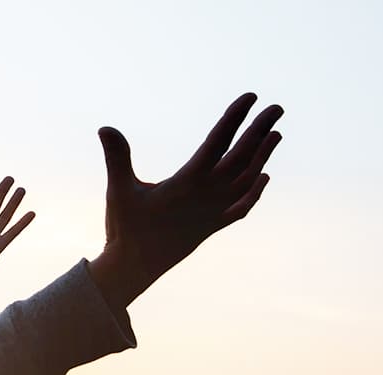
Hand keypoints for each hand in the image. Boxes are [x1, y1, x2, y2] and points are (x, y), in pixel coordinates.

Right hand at [91, 93, 283, 308]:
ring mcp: (213, 213)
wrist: (134, 268)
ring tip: (276, 135)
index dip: (235, 117)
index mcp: (188, 182)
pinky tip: (263, 178)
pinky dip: (255, 192)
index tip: (251, 97)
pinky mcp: (212, 227)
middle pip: (242, 157)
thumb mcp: (119, 190)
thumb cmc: (125, 228)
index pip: (218, 142)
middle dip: (259, 131)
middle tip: (277, 108)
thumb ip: (117, 158)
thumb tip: (105, 128)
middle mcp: (207, 196)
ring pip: (247, 180)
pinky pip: (242, 207)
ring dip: (263, 156)